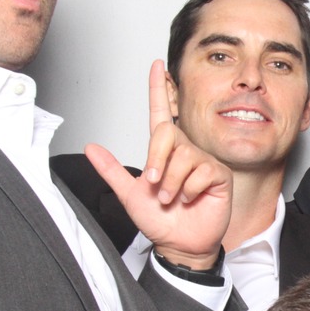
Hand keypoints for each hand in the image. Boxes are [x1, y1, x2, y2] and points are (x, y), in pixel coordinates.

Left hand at [85, 60, 232, 267]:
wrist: (180, 245)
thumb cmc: (160, 221)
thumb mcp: (129, 194)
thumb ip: (111, 170)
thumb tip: (91, 147)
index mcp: (164, 152)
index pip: (162, 113)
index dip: (158, 89)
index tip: (157, 65)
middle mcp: (184, 152)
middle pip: (168, 134)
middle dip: (156, 160)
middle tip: (153, 184)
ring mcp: (203, 162)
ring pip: (183, 156)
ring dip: (171, 182)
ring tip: (171, 199)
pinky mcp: (218, 175)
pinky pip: (201, 171)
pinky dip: (188, 189)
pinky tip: (190, 199)